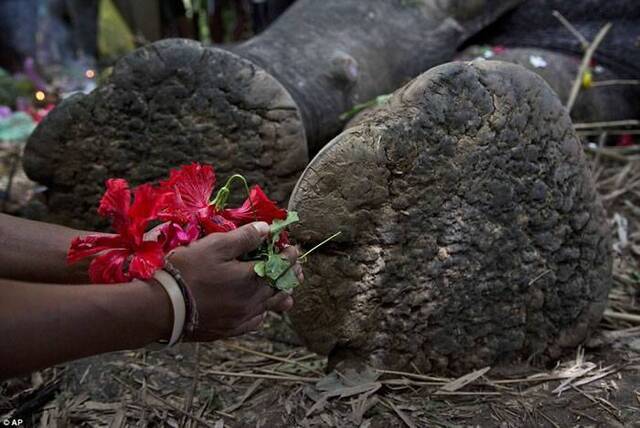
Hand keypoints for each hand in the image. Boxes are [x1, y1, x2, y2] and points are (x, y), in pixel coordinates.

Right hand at [167, 222, 301, 341]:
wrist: (161, 308)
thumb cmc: (187, 271)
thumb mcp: (215, 246)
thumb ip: (244, 238)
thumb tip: (266, 229)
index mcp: (252, 279)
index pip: (281, 266)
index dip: (289, 255)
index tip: (292, 249)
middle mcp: (252, 302)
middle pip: (280, 288)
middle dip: (289, 276)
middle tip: (296, 270)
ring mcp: (241, 319)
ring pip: (270, 308)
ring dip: (279, 297)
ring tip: (285, 293)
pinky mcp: (229, 330)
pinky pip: (254, 322)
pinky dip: (261, 313)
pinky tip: (259, 310)